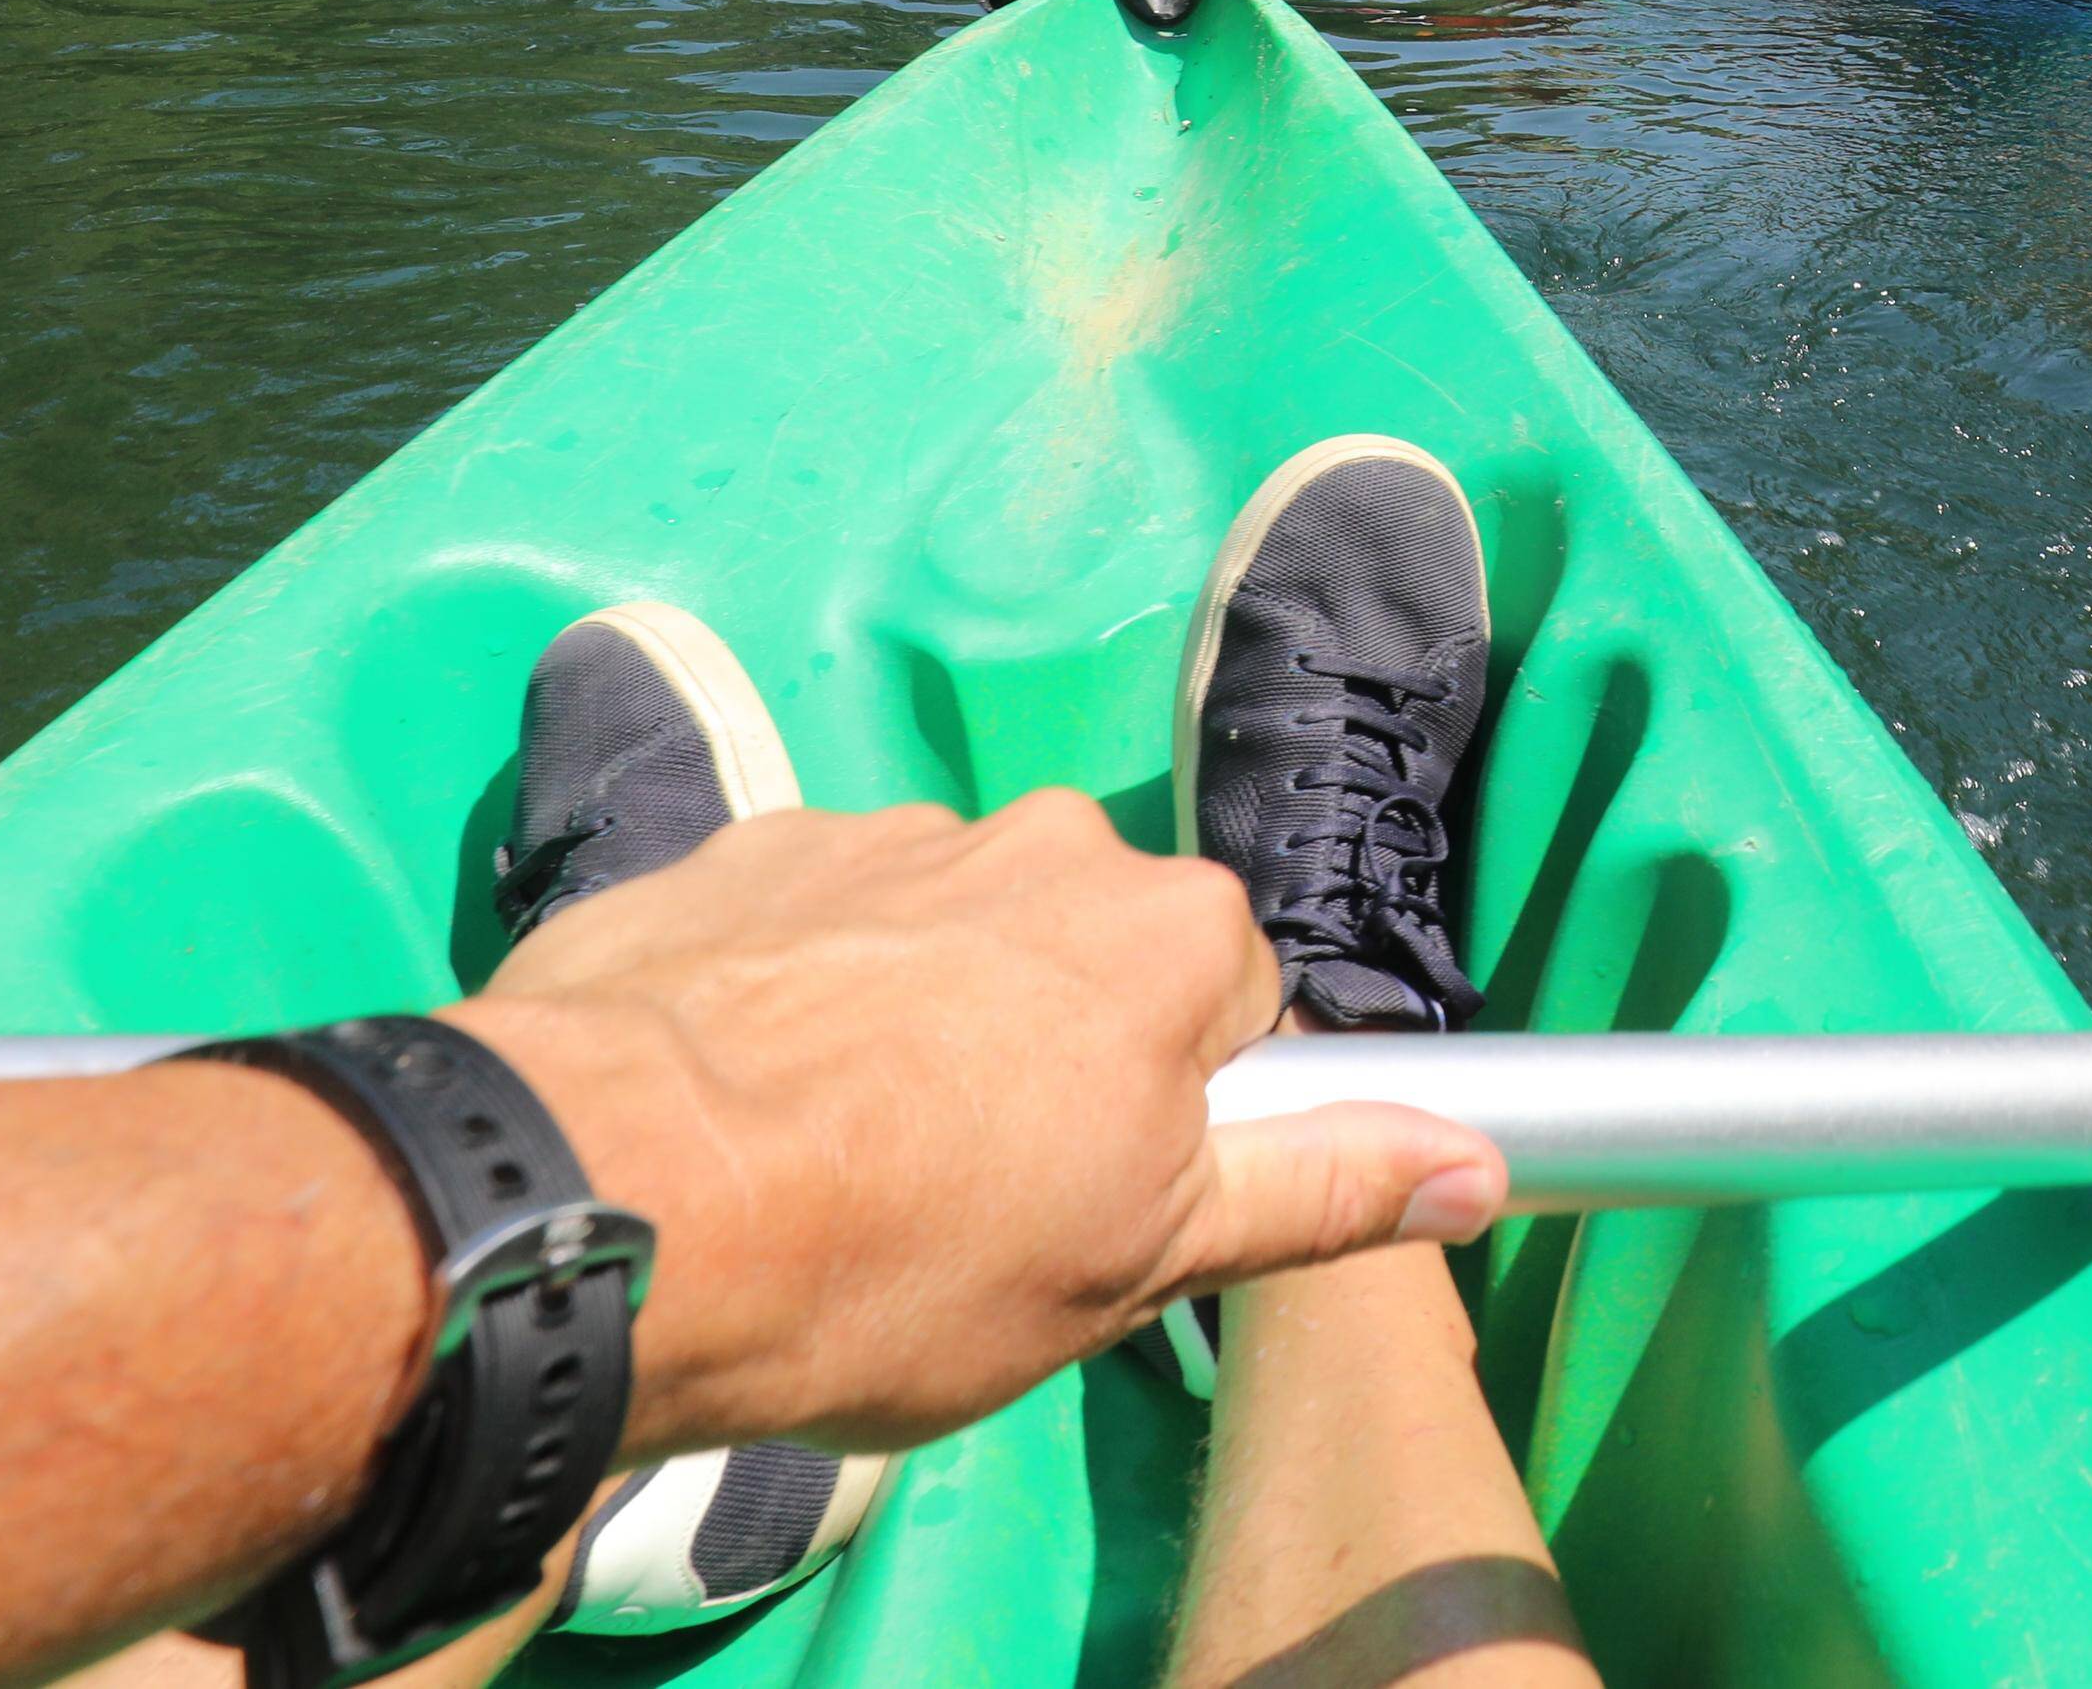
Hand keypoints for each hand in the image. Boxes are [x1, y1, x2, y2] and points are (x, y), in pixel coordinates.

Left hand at [455, 794, 1503, 1460]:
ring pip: (948, 933)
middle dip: (1046, 1051)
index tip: (1084, 1203)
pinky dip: (792, 990)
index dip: (1172, 1122)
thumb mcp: (1139, 1262)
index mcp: (1171, 935)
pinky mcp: (745, 844)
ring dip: (913, 1017)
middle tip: (957, 1196)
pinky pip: (812, 919)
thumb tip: (1484, 1162)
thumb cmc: (897, 1258)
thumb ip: (1320, 1188)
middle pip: (1090, 955)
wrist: (608, 1203)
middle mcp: (1050, 841)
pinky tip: (736, 1101)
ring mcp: (888, 829)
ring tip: (826, 1156)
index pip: (1236, 1018)